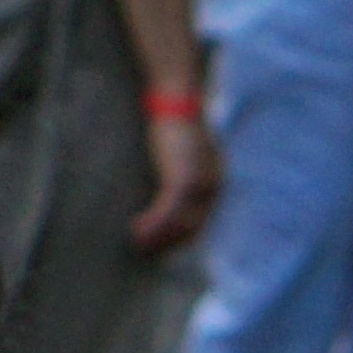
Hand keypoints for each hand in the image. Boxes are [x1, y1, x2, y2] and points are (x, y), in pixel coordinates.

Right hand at [132, 110, 222, 253]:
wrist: (177, 102)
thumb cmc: (177, 125)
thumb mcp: (187, 153)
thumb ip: (186, 172)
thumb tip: (173, 193)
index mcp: (215, 182)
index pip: (201, 220)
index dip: (181, 236)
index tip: (163, 246)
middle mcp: (212, 188)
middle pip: (192, 228)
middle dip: (169, 243)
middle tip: (147, 250)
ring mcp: (198, 186)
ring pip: (179, 225)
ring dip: (158, 239)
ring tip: (138, 243)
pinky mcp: (181, 180)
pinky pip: (167, 213)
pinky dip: (152, 226)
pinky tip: (136, 230)